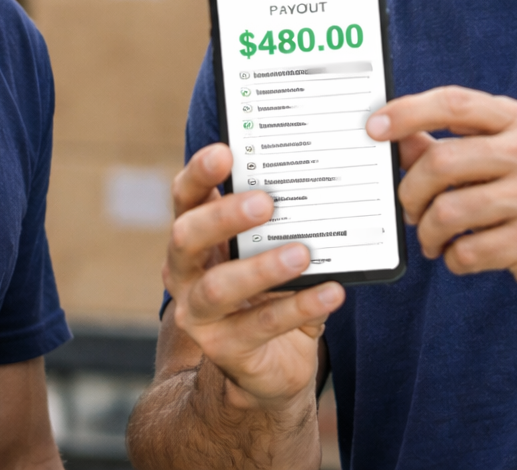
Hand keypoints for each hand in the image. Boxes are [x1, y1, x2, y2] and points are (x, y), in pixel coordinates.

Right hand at [162, 143, 344, 409]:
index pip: (184, 197)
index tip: (225, 151)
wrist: (269, 364)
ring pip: (218, 288)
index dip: (198, 173)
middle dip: (223, 217)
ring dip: (261, 268)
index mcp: (194, 237)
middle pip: (186, 237)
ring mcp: (198, 314)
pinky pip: (263, 325)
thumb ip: (281, 222)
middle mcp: (184, 272)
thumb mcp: (269, 250)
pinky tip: (332, 292)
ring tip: (302, 254)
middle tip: (265, 202)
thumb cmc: (270, 289)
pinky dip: (300, 307)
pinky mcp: (225, 349)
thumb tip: (319, 181)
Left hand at [367, 87, 516, 301]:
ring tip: (432, 238)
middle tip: (408, 208)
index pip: (453, 103)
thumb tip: (396, 139)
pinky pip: (467, 251)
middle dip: (410, 191)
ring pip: (448, 212)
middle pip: (441, 163)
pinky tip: (461, 254)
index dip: (407, 113)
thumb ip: (449, 144)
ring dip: (427, 231)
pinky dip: (452, 258)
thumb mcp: (502, 153)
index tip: (374, 129)